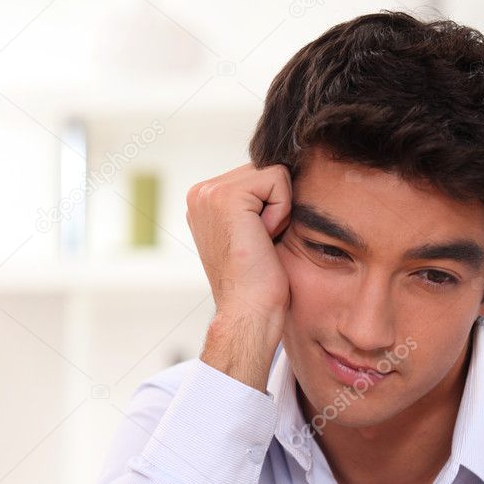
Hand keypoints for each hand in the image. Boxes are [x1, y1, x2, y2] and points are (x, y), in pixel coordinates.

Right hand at [186, 161, 291, 334]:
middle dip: (275, 207)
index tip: (256, 242)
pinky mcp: (227, 195)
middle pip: (266, 171)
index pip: (258, 177)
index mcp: (204, 201)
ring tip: (260, 241)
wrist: (249, 311)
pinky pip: (278, 179)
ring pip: (273, 173)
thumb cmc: (258, 282)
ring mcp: (209, 192)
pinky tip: (263, 238)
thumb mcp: (252, 231)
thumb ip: (255, 202)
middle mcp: (200, 193)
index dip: (271, 208)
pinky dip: (281, 211)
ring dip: (279, 210)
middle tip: (259, 243)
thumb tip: (283, 173)